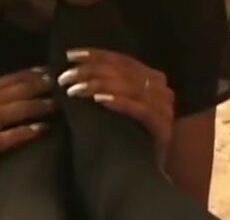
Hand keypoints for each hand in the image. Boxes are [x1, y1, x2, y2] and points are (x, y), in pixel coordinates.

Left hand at [58, 48, 174, 166]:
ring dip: (99, 85)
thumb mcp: (118, 104)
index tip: (70, 55)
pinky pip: (140, 110)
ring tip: (75, 89)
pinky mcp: (162, 128)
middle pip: (123, 71)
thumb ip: (109, 84)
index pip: (122, 59)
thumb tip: (75, 68)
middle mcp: (162, 88)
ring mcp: (164, 108)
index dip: (96, 55)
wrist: (144, 174)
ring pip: (129, 87)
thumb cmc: (126, 135)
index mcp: (152, 77)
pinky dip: (119, 102)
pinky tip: (99, 100)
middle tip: (65, 77)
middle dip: (91, 71)